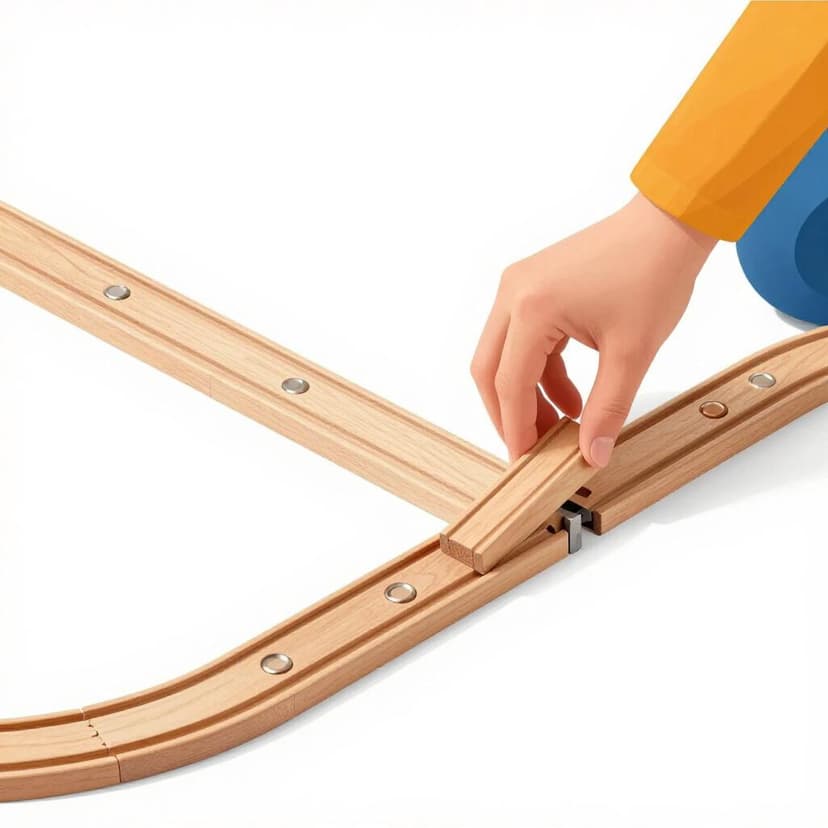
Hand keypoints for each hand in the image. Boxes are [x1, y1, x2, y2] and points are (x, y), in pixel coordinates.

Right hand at [471, 193, 716, 466]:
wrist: (667, 224)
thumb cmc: (653, 273)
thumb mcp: (632, 353)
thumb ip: (607, 409)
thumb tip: (592, 454)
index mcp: (532, 309)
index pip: (509, 383)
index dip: (516, 427)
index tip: (525, 459)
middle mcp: (513, 294)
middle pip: (489, 370)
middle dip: (508, 413)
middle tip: (531, 446)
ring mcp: (518, 286)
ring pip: (502, 355)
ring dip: (525, 393)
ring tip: (560, 423)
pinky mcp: (530, 285)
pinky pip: (521, 339)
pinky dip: (539, 371)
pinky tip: (568, 393)